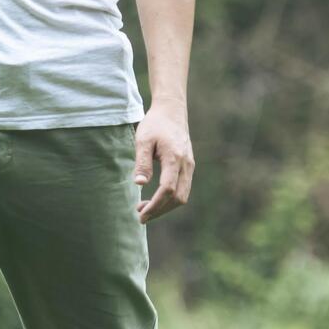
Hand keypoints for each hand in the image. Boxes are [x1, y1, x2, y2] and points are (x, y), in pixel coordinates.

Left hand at [134, 106, 194, 222]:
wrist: (172, 111)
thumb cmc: (155, 124)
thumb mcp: (143, 140)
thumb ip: (142, 162)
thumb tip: (139, 184)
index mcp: (174, 158)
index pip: (167, 189)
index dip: (156, 205)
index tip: (141, 214)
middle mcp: (186, 164)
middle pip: (178, 197)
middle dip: (160, 210)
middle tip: (141, 216)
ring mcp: (190, 166)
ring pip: (182, 195)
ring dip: (165, 206)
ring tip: (145, 209)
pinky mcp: (189, 167)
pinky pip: (183, 188)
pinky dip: (170, 199)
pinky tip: (156, 199)